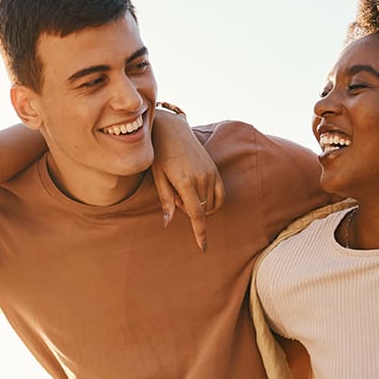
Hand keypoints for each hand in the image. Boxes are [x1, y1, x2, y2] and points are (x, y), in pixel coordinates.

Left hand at [150, 107, 224, 251]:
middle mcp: (201, 178)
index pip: (196, 214)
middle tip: (175, 193)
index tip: (203, 247)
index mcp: (185, 182)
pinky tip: (200, 197)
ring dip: (198, 205)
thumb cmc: (160, 155)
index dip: (200, 232)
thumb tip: (168, 222)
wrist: (172, 131)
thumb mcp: (158, 178)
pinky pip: (220, 195)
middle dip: (188, 210)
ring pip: (209, 204)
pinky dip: (212, 202)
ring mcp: (210, 174)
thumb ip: (166, 201)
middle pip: (200, 211)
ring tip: (184, 189)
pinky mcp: (215, 170)